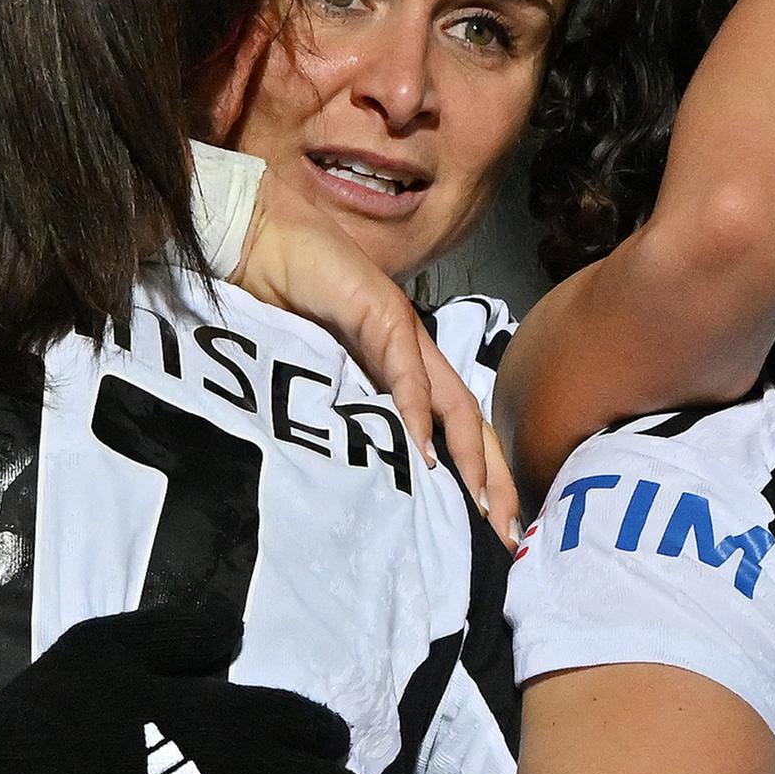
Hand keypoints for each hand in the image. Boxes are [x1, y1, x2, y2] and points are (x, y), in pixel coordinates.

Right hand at [230, 181, 519, 543]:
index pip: (458, 424)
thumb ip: (347, 403)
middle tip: (507, 530)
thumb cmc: (289, 302)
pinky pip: (406, 372)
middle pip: (471, 420)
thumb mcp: (322, 369)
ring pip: (453, 402)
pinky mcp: (380, 314)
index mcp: (408, 367)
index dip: (481, 471)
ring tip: (480, 500)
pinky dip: (418, 411)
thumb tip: (362, 459)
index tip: (492, 521)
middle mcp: (417, 352)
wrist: (267, 243)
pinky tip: (427, 448)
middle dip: (494, 477)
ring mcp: (404, 332)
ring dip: (469, 455)